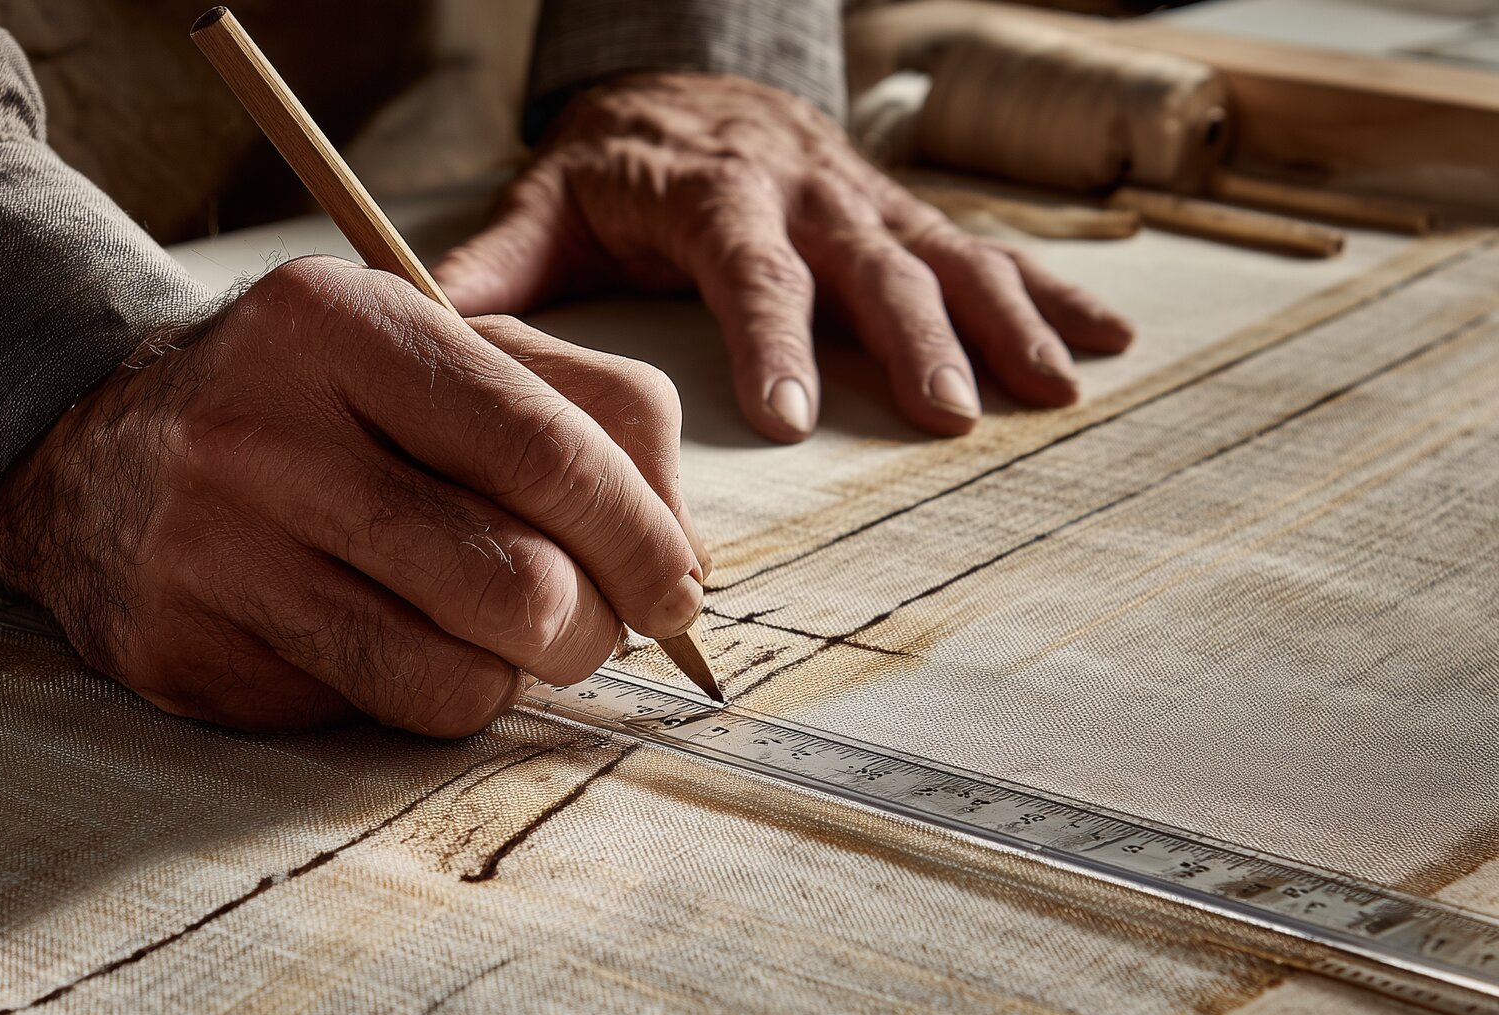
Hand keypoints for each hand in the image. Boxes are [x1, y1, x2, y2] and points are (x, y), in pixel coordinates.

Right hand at [0, 257, 705, 735]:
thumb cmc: (320, 404)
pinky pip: (384, 715)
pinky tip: (405, 643)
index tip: (678, 588)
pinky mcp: (187, 654)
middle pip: (519, 583)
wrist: (94, 452)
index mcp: (342, 324)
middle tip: (590, 623)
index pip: (545, 448)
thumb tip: (687, 554)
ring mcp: (212, 553)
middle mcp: (262, 433)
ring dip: (519, 673)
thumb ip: (593, 416)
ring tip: (501, 633)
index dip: (643, 538)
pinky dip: (435, 695)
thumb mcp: (445, 353)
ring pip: (460, 678)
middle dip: (594, 629)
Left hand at [435, 72, 1133, 442]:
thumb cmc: (620, 162)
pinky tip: (1104, 343)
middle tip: (949, 415)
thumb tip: (424, 325)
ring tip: (1051, 389)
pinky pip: (987, 250)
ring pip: (946, 256)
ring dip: (1003, 322)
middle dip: (914, 339)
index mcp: (715, 195)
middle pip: (870, 263)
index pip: (748, 266)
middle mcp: (806, 193)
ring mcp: (868, 202)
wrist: (693, 82)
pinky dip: (1051, 294)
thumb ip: (497, 267)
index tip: (792, 415)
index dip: (773, 337)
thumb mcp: (549, 202)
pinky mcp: (905, 215)